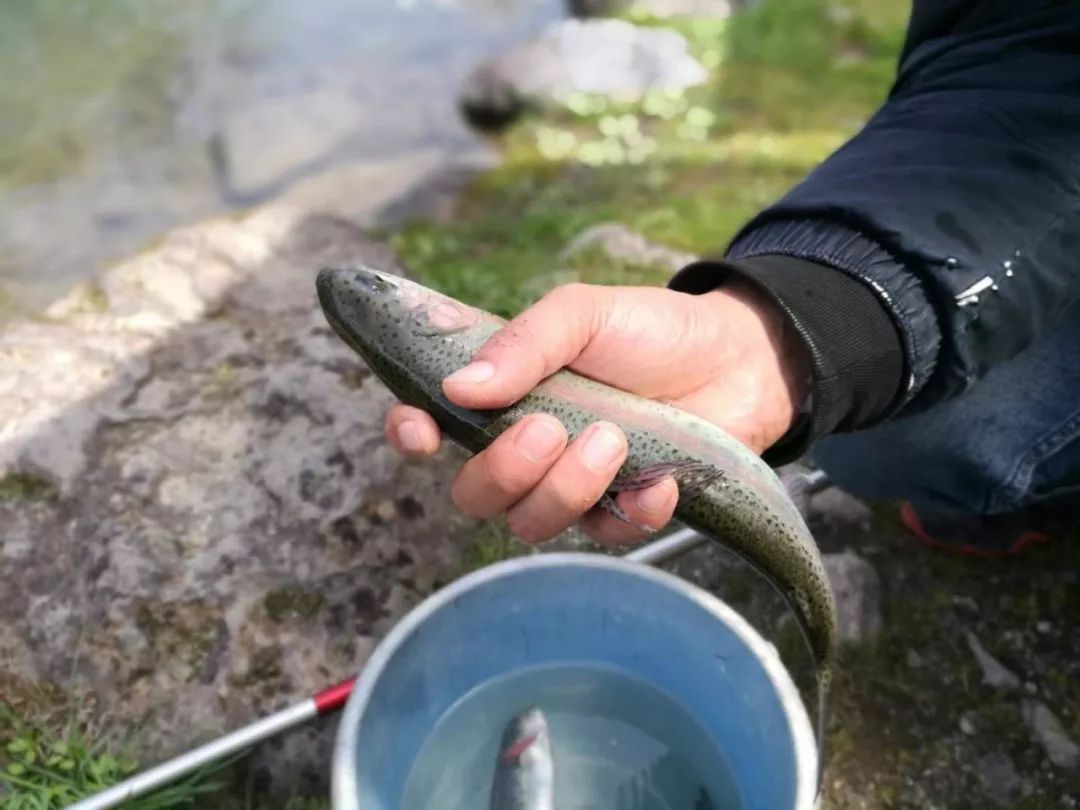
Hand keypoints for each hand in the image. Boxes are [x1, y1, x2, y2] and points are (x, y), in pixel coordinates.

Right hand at [385, 280, 808, 545]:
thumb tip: (459, 387)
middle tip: (550, 428)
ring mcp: (573, 484)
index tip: (423, 433)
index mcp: (504, 393)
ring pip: (530, 523)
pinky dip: (632, 509)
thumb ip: (525, 343)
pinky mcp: (622, 512)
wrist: (740, 358)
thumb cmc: (651, 329)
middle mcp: (526, 446)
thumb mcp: (585, 313)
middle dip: (503, 470)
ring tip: (614, 439)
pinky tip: (660, 476)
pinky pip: (605, 536)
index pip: (432, 424)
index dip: (412, 434)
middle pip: (474, 493)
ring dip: (566, 488)